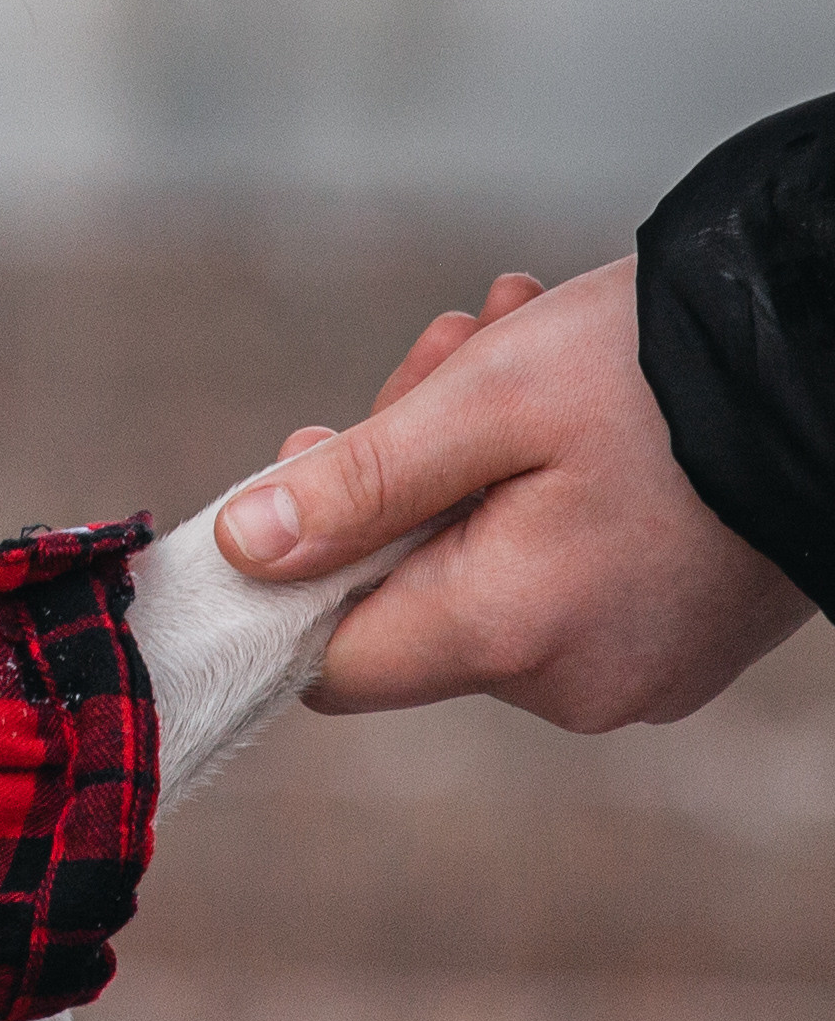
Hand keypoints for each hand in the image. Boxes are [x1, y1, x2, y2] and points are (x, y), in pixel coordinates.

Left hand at [213, 260, 811, 727]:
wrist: (832, 365)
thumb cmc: (662, 372)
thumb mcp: (486, 397)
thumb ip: (359, 484)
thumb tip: (244, 550)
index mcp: (510, 636)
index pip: (333, 663)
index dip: (303, 560)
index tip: (325, 451)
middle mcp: (572, 685)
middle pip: (410, 596)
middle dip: (407, 465)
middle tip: (455, 344)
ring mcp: (636, 675)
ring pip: (485, 572)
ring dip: (476, 456)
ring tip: (524, 334)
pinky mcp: (677, 647)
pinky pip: (563, 579)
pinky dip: (547, 491)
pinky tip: (577, 398)